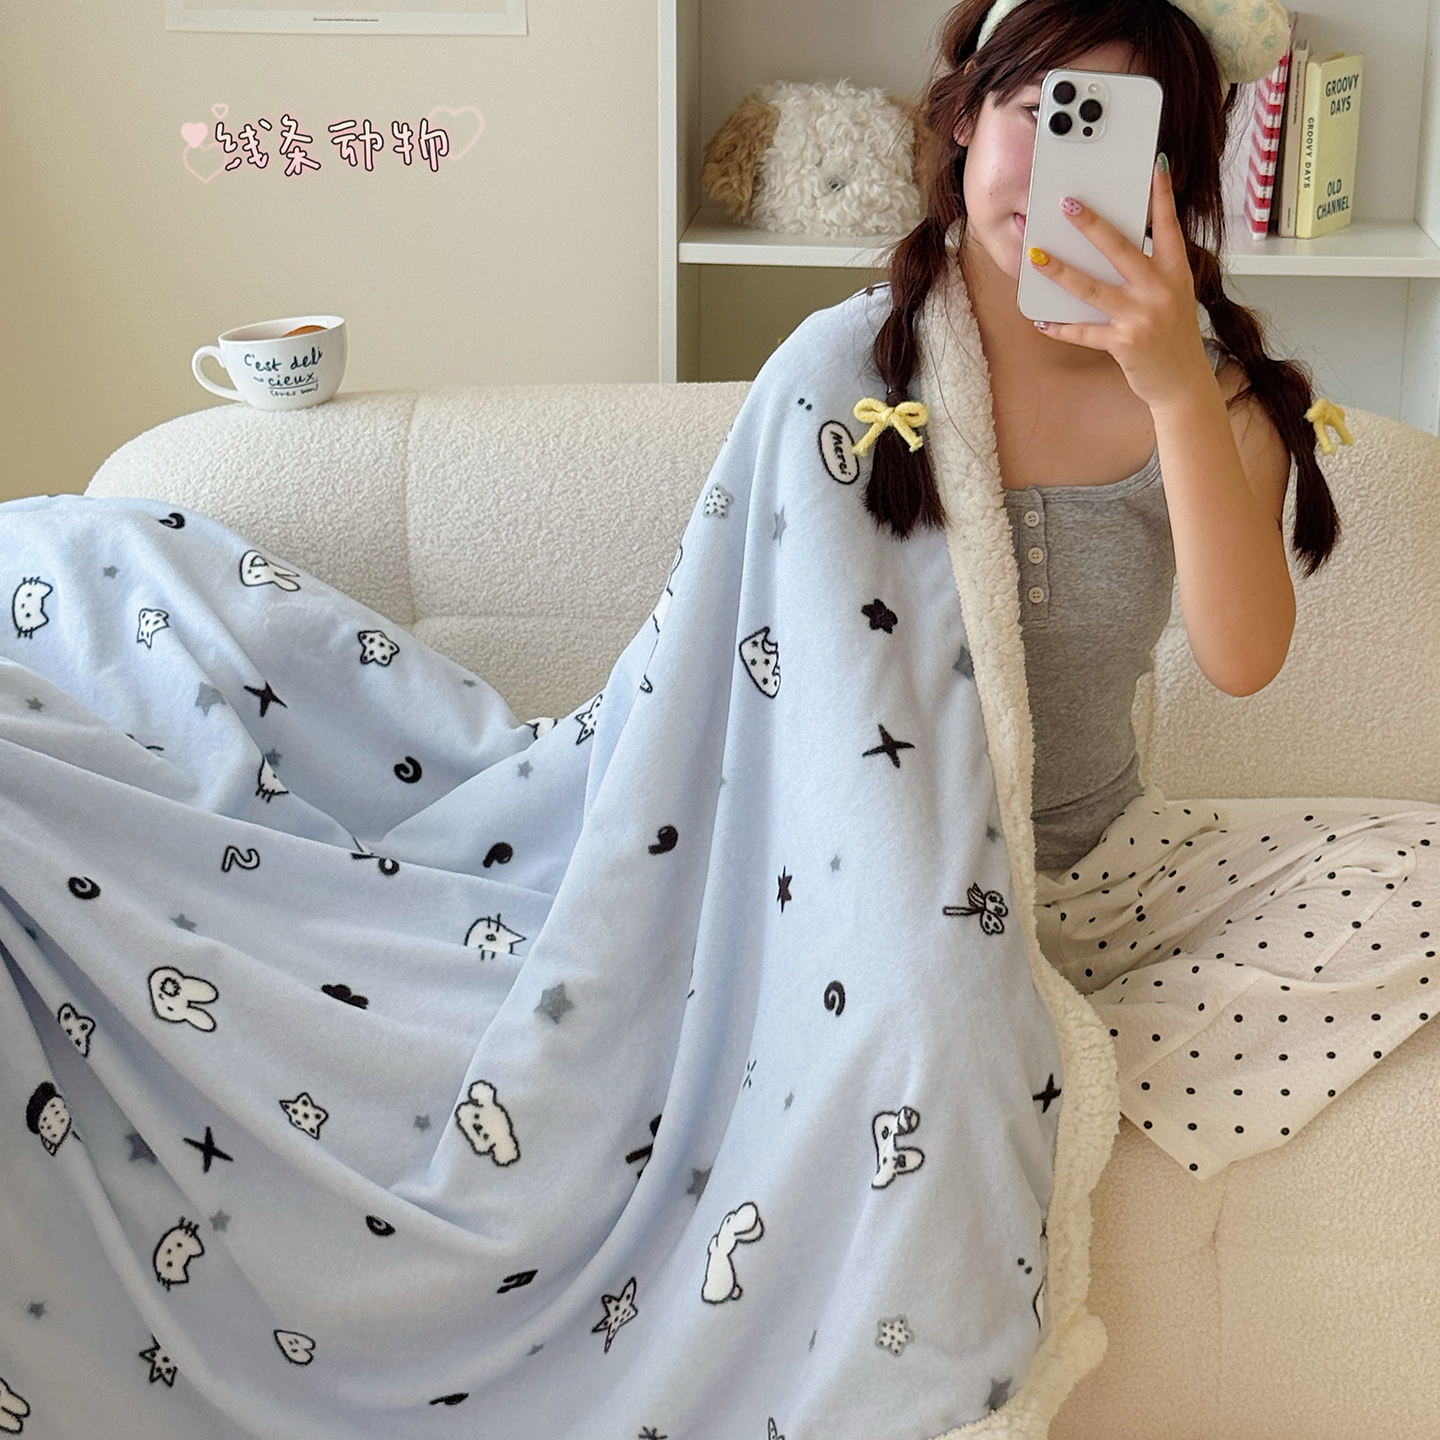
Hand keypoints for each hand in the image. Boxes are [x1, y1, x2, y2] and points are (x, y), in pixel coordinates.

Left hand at [1027, 157, 1213, 411]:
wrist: (1183, 382)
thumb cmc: (1172, 336)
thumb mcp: (1173, 295)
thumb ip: (1150, 270)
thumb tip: (1112, 247)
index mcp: (1175, 272)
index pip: (1168, 226)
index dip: (1161, 197)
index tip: (1153, 167)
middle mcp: (1160, 290)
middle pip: (1120, 249)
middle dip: (1092, 225)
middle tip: (1067, 204)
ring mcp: (1141, 317)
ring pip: (1093, 288)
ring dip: (1060, 271)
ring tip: (1035, 256)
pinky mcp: (1125, 343)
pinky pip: (1084, 332)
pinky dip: (1061, 327)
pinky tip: (1041, 319)